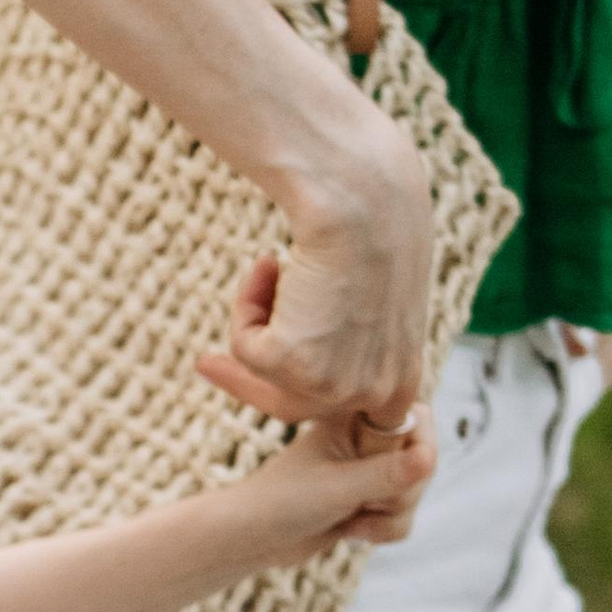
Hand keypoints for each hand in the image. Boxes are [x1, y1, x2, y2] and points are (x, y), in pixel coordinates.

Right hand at [193, 109, 432, 439]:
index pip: (350, 414)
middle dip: (248, 383)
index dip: (305, 396)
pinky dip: (247, 303)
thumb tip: (316, 343)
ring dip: (255, 318)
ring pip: (266, 375)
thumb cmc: (377, 222)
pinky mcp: (296, 367)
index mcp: (405, 376)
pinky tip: (271, 264)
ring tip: (270, 267)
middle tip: (206, 364)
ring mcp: (338, 386)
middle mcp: (378, 393)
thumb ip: (350, 334)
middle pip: (295, 406)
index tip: (269, 384)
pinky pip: (245, 347)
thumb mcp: (374, 292)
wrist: (363, 198)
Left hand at [231, 415, 436, 564]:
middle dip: (401, 494)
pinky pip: (404, 516)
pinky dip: (384, 530)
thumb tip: (430, 458)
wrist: (253, 538)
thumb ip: (386, 474)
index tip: (397, 475)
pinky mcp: (370, 498)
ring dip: (390, 517)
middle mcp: (367, 437)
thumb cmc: (283, 502)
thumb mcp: (338, 487)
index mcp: (356, 415)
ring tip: (351, 520)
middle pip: (424, 461)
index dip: (419, 451)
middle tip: (363, 502)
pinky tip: (350, 531)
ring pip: (415, 493)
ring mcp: (370, 468)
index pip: (418, 419)